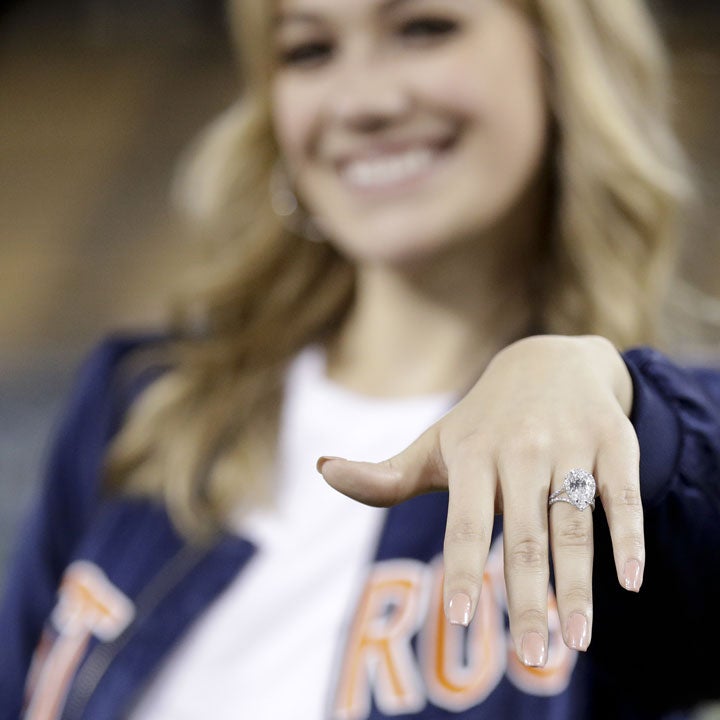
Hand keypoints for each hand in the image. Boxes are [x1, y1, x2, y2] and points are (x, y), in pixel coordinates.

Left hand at [317, 335, 642, 665]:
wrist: (549, 359)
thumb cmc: (484, 420)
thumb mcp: (435, 445)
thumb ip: (385, 475)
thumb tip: (321, 470)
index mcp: (472, 453)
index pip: (463, 521)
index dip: (461, 568)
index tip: (458, 618)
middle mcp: (520, 449)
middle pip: (524, 535)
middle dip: (526, 599)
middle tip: (529, 658)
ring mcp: (569, 443)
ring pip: (574, 523)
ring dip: (577, 585)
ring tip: (575, 640)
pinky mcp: (613, 441)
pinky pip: (624, 494)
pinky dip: (629, 537)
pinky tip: (631, 580)